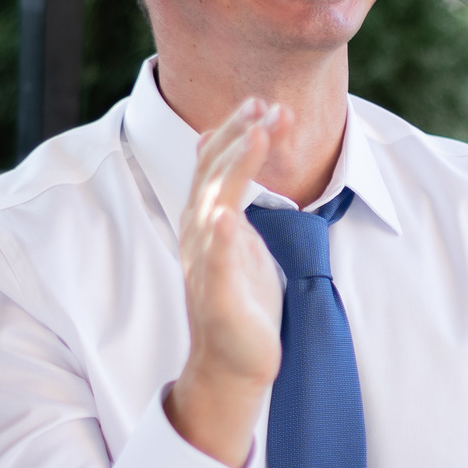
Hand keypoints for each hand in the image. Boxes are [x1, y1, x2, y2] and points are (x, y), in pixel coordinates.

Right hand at [166, 99, 286, 466]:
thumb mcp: (237, 236)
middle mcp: (199, 238)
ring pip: (215, 207)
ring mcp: (206, 267)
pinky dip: (220, 241)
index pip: (214, 164)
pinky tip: (226, 216)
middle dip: (239, 137)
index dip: (234, 131)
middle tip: (267, 107)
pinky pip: (216, 266)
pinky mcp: (219, 299)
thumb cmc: (239, 300)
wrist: (232, 363)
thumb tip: (220, 144)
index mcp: (206, 221)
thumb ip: (230, 194)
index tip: (262, 103)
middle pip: (214, 175)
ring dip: (235, 169)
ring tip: (256, 137)